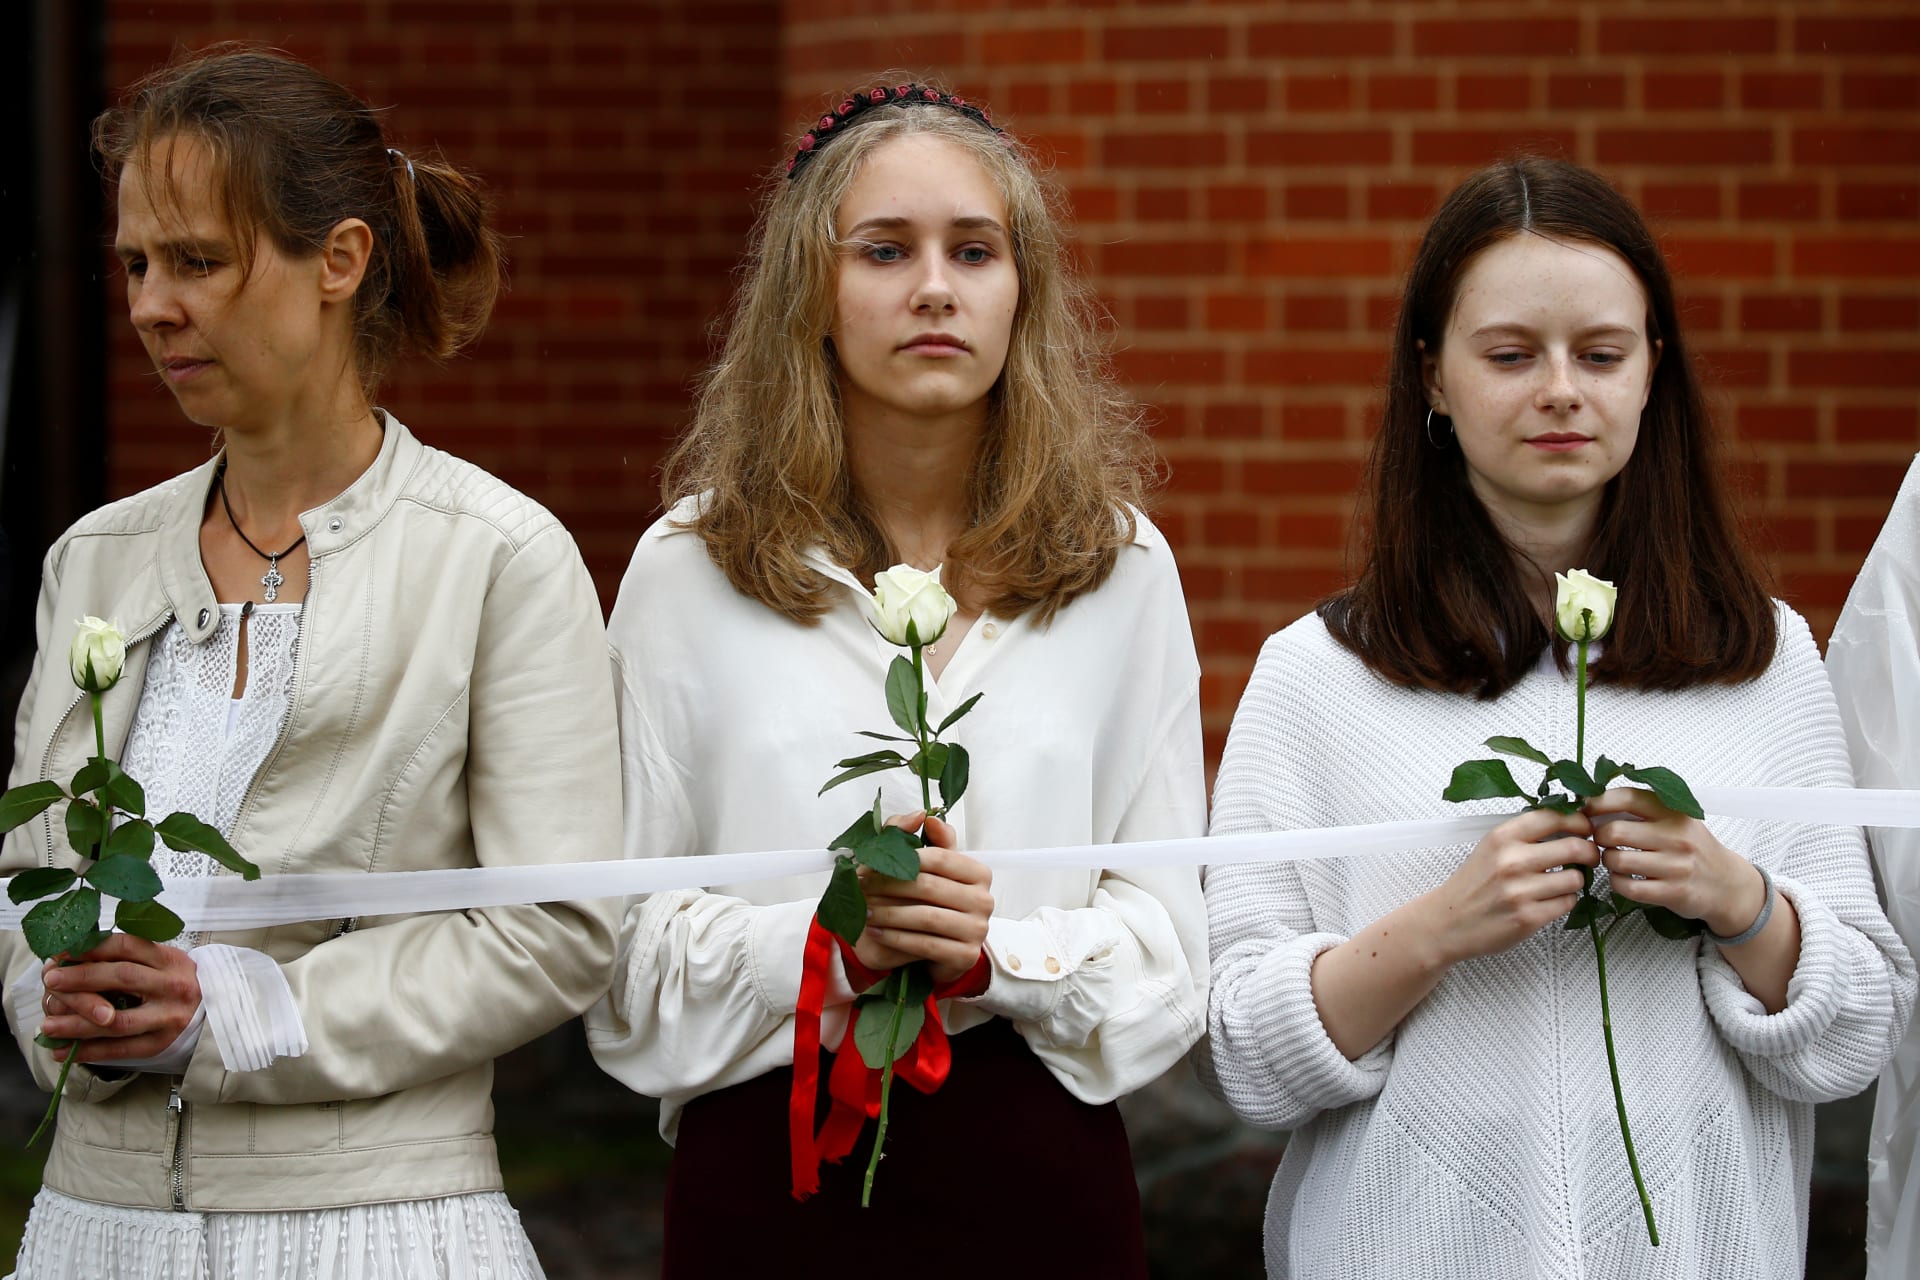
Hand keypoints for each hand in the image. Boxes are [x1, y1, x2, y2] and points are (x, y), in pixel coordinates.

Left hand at [40, 935, 201, 1063]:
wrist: (216, 1013)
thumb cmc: (177, 983)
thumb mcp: (162, 962)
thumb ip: (127, 958)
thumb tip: (71, 960)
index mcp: (170, 960)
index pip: (127, 947)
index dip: (92, 948)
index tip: (62, 954)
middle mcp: (172, 986)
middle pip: (121, 978)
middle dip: (81, 979)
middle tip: (51, 982)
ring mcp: (168, 1017)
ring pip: (116, 1020)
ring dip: (76, 1023)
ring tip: (48, 1025)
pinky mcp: (160, 1044)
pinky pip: (120, 1049)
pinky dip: (88, 1052)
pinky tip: (63, 1052)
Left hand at [853, 813, 993, 985]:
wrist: (942, 952)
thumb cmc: (933, 904)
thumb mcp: (928, 870)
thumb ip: (925, 840)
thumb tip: (925, 816)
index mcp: (978, 873)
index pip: (939, 858)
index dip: (903, 858)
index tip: (870, 863)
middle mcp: (984, 900)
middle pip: (929, 886)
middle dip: (888, 886)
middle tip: (860, 887)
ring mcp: (977, 930)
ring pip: (925, 917)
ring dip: (888, 913)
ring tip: (864, 911)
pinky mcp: (965, 956)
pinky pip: (924, 944)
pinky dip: (895, 937)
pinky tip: (876, 932)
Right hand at [1422, 807, 1600, 963]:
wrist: (1448, 921)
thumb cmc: (1472, 884)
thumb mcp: (1491, 847)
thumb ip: (1525, 835)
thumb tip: (1570, 825)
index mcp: (1502, 837)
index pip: (1554, 817)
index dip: (1579, 822)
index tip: (1584, 829)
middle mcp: (1512, 861)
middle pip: (1575, 847)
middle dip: (1590, 852)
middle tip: (1589, 856)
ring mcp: (1521, 891)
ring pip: (1576, 879)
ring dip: (1575, 881)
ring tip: (1561, 882)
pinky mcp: (1529, 917)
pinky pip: (1568, 902)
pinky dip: (1564, 901)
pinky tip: (1549, 900)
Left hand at [1587, 788, 1765, 936]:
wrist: (1727, 884)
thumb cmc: (1693, 849)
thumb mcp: (1676, 820)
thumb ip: (1642, 811)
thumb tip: (1592, 804)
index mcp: (1674, 813)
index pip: (1629, 798)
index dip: (1599, 801)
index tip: (1586, 808)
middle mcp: (1676, 837)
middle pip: (1614, 832)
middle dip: (1599, 836)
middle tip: (1602, 840)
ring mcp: (1676, 866)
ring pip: (1616, 860)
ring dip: (1607, 861)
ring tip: (1615, 860)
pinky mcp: (1673, 892)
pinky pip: (1626, 886)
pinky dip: (1616, 883)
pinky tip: (1623, 878)